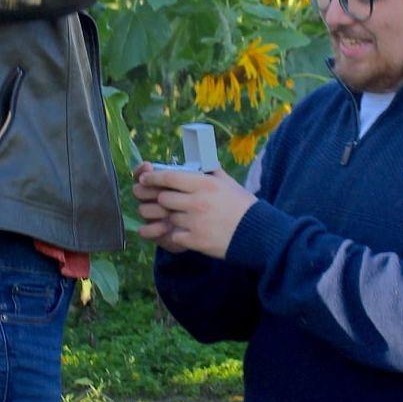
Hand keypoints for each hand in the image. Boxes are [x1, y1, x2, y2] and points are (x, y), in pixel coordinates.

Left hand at [134, 163, 255, 259]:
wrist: (257, 234)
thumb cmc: (243, 207)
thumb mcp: (228, 183)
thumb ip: (211, 172)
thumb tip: (201, 160)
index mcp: (204, 184)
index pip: (170, 177)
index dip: (153, 178)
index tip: (145, 179)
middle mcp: (197, 201)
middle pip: (164, 198)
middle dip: (162, 200)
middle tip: (163, 202)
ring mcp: (195, 222)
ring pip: (168, 218)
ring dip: (170, 218)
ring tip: (178, 219)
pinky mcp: (195, 240)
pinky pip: (174, 236)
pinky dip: (176, 235)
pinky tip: (184, 233)